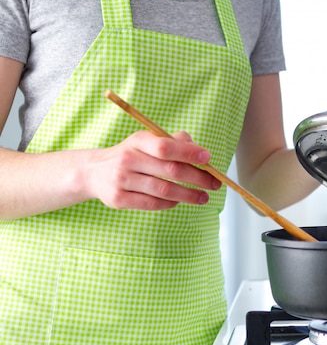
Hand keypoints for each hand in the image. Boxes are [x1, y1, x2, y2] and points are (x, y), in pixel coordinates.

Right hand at [84, 131, 220, 209]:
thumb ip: (173, 141)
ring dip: (189, 195)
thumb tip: (198, 149)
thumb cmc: (131, 155)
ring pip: (164, 190)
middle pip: (170, 170)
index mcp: (137, 141)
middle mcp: (128, 159)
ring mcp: (121, 180)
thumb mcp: (147, 141)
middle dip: (197, 178)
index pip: (166, 147)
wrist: (94, 172)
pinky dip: (171, 203)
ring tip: (204, 197)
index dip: (189, 153)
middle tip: (214, 183)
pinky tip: (180, 201)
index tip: (208, 159)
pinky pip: (153, 204)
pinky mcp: (119, 199)